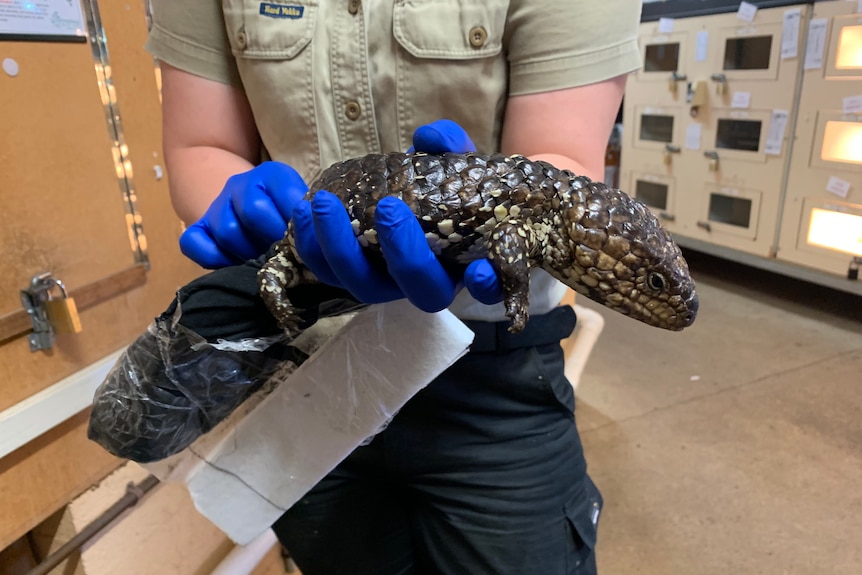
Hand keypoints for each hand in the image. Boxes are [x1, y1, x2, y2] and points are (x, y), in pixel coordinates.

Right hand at [179, 162, 306, 267]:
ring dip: (248, 253)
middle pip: (254, 212)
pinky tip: (233, 264)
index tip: (303, 243)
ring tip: (262, 260)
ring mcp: (217, 205)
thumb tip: (316, 240)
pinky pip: (194, 243)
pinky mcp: (199, 227)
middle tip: (282, 254)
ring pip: (228, 231)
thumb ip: (310, 221)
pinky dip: (213, 258)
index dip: (297, 226)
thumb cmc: (289, 219)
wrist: (252, 209)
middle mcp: (241, 184)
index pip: (287, 198)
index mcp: (273, 175)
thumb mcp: (304, 212)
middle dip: (272, 240)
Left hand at [294, 119, 502, 309]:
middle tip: (388, 208)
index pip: (486, 287)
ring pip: (363, 285)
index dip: (487, 285)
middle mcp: (428, 281)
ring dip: (340, 249)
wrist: (418, 196)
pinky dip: (310, 247)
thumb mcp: (458, 160)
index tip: (480, 271)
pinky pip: (325, 272)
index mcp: (468, 259)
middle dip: (401, 253)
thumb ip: (451, 146)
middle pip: (418, 290)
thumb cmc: (450, 183)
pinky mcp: (349, 271)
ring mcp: (386, 282)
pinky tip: (299, 213)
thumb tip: (430, 138)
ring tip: (321, 204)